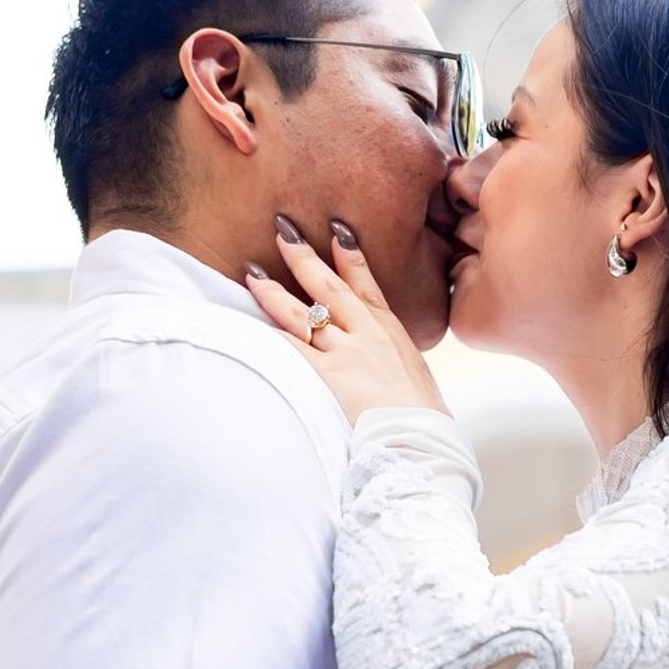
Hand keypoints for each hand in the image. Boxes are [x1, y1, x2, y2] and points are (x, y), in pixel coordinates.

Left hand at [246, 217, 449, 426]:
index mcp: (390, 332)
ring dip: (272, 290)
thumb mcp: (415, 374)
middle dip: (303, 255)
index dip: (350, 255)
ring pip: (300, 313)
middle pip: (328, 286)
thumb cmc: (422, 418)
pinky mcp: (326, 375)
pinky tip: (246, 320)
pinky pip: (288, 348)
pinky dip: (267, 332)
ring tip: (250, 272)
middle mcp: (365, 334)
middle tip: (283, 228)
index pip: (366, 284)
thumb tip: (384, 360)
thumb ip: (393, 358)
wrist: (419, 440)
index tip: (336, 230)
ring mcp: (344, 352)